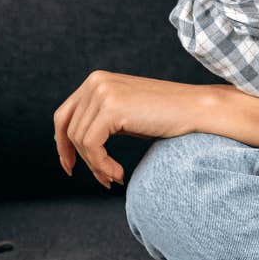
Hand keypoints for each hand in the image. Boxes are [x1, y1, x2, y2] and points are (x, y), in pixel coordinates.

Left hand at [53, 72, 216, 187]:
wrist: (197, 109)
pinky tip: (119, 174)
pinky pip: (92, 145)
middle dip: (79, 158)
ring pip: (80, 140)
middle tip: (100, 179)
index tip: (70, 167)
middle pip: (68, 129)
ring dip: (96, 166)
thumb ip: (99, 119)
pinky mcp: (111, 107)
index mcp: (96, 80)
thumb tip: (70, 146)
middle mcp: (95, 81)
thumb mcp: (125, 113)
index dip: (61, 144)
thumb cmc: (166, 116)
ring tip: (114, 177)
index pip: (63, 116)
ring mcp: (102, 92)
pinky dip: (101, 164)